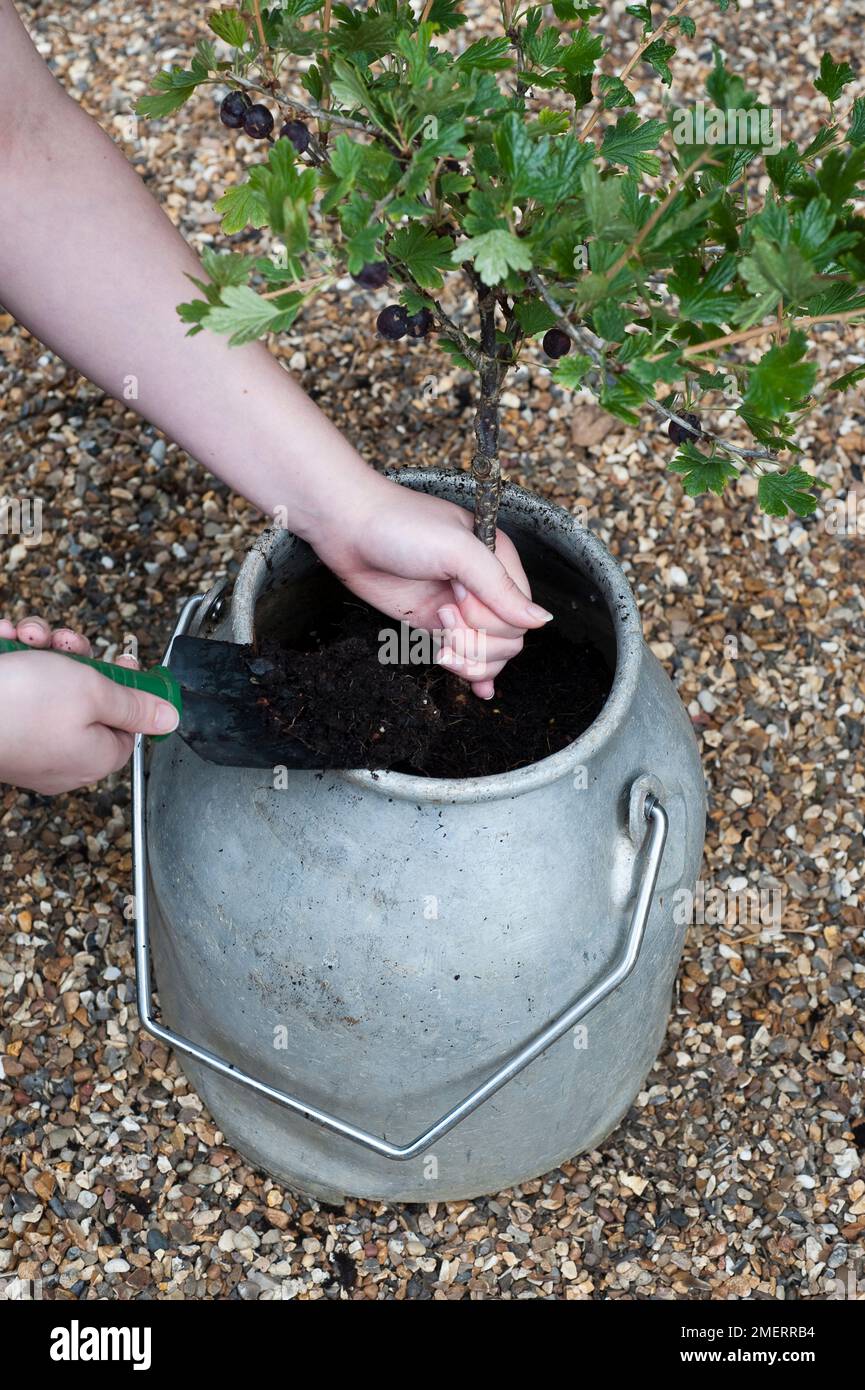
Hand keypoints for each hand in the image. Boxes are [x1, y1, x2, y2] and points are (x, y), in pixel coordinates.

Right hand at [0, 616, 178, 793]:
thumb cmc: (18, 704)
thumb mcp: (94, 691)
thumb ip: (134, 705)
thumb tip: (170, 720)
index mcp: (91, 757)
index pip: (127, 728)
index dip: (126, 690)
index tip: (120, 663)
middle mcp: (57, 754)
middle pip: (87, 699)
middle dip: (77, 659)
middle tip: (68, 644)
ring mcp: (23, 737)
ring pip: (47, 682)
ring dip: (41, 648)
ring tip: (29, 635)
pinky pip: (14, 682)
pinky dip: (11, 652)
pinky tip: (6, 636)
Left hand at [310, 477, 553, 698]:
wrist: (348, 529)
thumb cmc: (402, 526)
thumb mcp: (458, 549)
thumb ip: (500, 587)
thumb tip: (542, 621)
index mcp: (499, 561)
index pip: (521, 615)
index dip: (492, 619)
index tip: (456, 596)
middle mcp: (483, 588)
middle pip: (509, 640)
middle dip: (476, 639)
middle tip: (442, 612)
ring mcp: (459, 609)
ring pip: (489, 655)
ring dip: (467, 659)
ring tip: (439, 643)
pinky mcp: (434, 625)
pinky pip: (465, 657)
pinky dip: (474, 675)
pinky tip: (480, 692)